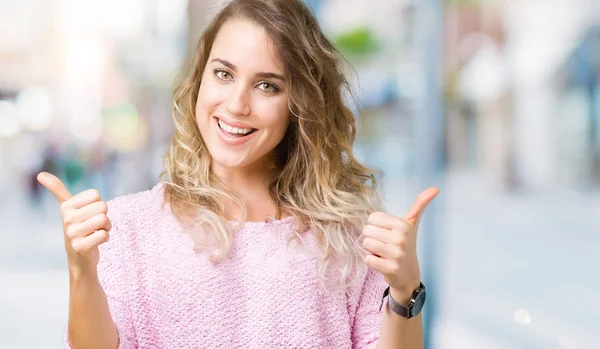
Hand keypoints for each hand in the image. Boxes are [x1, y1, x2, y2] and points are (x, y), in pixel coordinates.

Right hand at [37, 172, 111, 277]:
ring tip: (95, 232)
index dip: (97, 204)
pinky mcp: (80, 247)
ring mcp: (72, 234)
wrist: (78, 256)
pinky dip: (105, 238)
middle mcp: (67, 219)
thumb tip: (40, 174)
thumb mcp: (67, 208)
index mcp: (66, 206)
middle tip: (94, 225)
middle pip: (103, 206)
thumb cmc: (77, 227)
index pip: (96, 194)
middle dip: (104, 216)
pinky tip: (96, 242)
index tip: (89, 213)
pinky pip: (104, 235)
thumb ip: (58, 190)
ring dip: (106, 227)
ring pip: (104, 220)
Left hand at [362, 187, 438, 301]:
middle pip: (367, 231)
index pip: (372, 218)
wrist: (408, 274)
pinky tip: (382, 263)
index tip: (387, 234)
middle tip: (385, 245)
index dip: (375, 227)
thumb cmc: (406, 244)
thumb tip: (435, 188)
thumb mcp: (412, 223)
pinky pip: (367, 259)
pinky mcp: (390, 268)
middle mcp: (401, 238)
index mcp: (403, 225)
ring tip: (383, 254)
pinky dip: (371, 262)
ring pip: (366, 244)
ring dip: (371, 250)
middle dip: (372, 239)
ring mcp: (396, 254)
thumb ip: (419, 205)